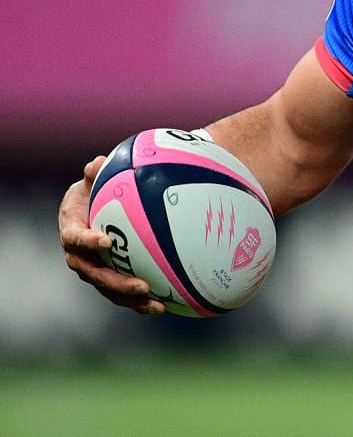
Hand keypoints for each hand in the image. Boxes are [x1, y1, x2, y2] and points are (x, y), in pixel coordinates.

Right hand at [59, 156, 164, 314]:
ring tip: (158, 305)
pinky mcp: (109, 279)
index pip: (75, 239)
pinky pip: (124, 293)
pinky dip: (143, 301)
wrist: (90, 209)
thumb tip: (100, 161)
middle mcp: (79, 256)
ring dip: (132, 300)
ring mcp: (93, 270)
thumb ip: (94, 172)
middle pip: (94, 275)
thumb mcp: (91, 179)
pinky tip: (168, 304)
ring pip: (110, 290)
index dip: (87, 242)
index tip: (106, 241)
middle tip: (142, 286)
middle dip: (117, 283)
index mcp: (71, 230)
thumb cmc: (93, 190)